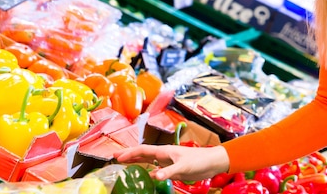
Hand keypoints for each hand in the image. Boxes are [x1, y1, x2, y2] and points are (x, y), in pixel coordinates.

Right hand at [113, 144, 229, 180]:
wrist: (212, 162)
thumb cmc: (200, 160)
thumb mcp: (183, 167)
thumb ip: (169, 171)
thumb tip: (154, 176)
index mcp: (165, 151)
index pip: (143, 150)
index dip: (130, 153)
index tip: (117, 157)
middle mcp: (164, 155)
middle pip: (143, 153)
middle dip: (129, 154)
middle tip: (114, 156)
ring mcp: (167, 161)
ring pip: (148, 160)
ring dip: (136, 161)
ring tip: (123, 163)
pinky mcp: (172, 168)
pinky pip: (155, 168)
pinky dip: (147, 170)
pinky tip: (143, 174)